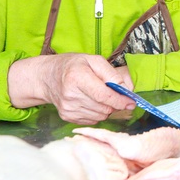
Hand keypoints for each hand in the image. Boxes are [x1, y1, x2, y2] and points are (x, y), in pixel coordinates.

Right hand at [8, 53, 134, 124]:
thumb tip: (126, 90)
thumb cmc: (73, 65)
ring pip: (100, 116)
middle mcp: (70, 95)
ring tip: (100, 95)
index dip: (120, 100)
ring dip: (107, 108)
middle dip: (115, 103)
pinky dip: (97, 113)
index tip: (131, 102)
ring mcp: (67, 108)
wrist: (47, 77)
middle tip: (116, 94)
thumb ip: (111, 74)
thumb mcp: (93, 60)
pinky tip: (92, 102)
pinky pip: (92, 120)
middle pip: (103, 108)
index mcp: (77, 77)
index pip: (103, 95)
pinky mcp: (66, 117)